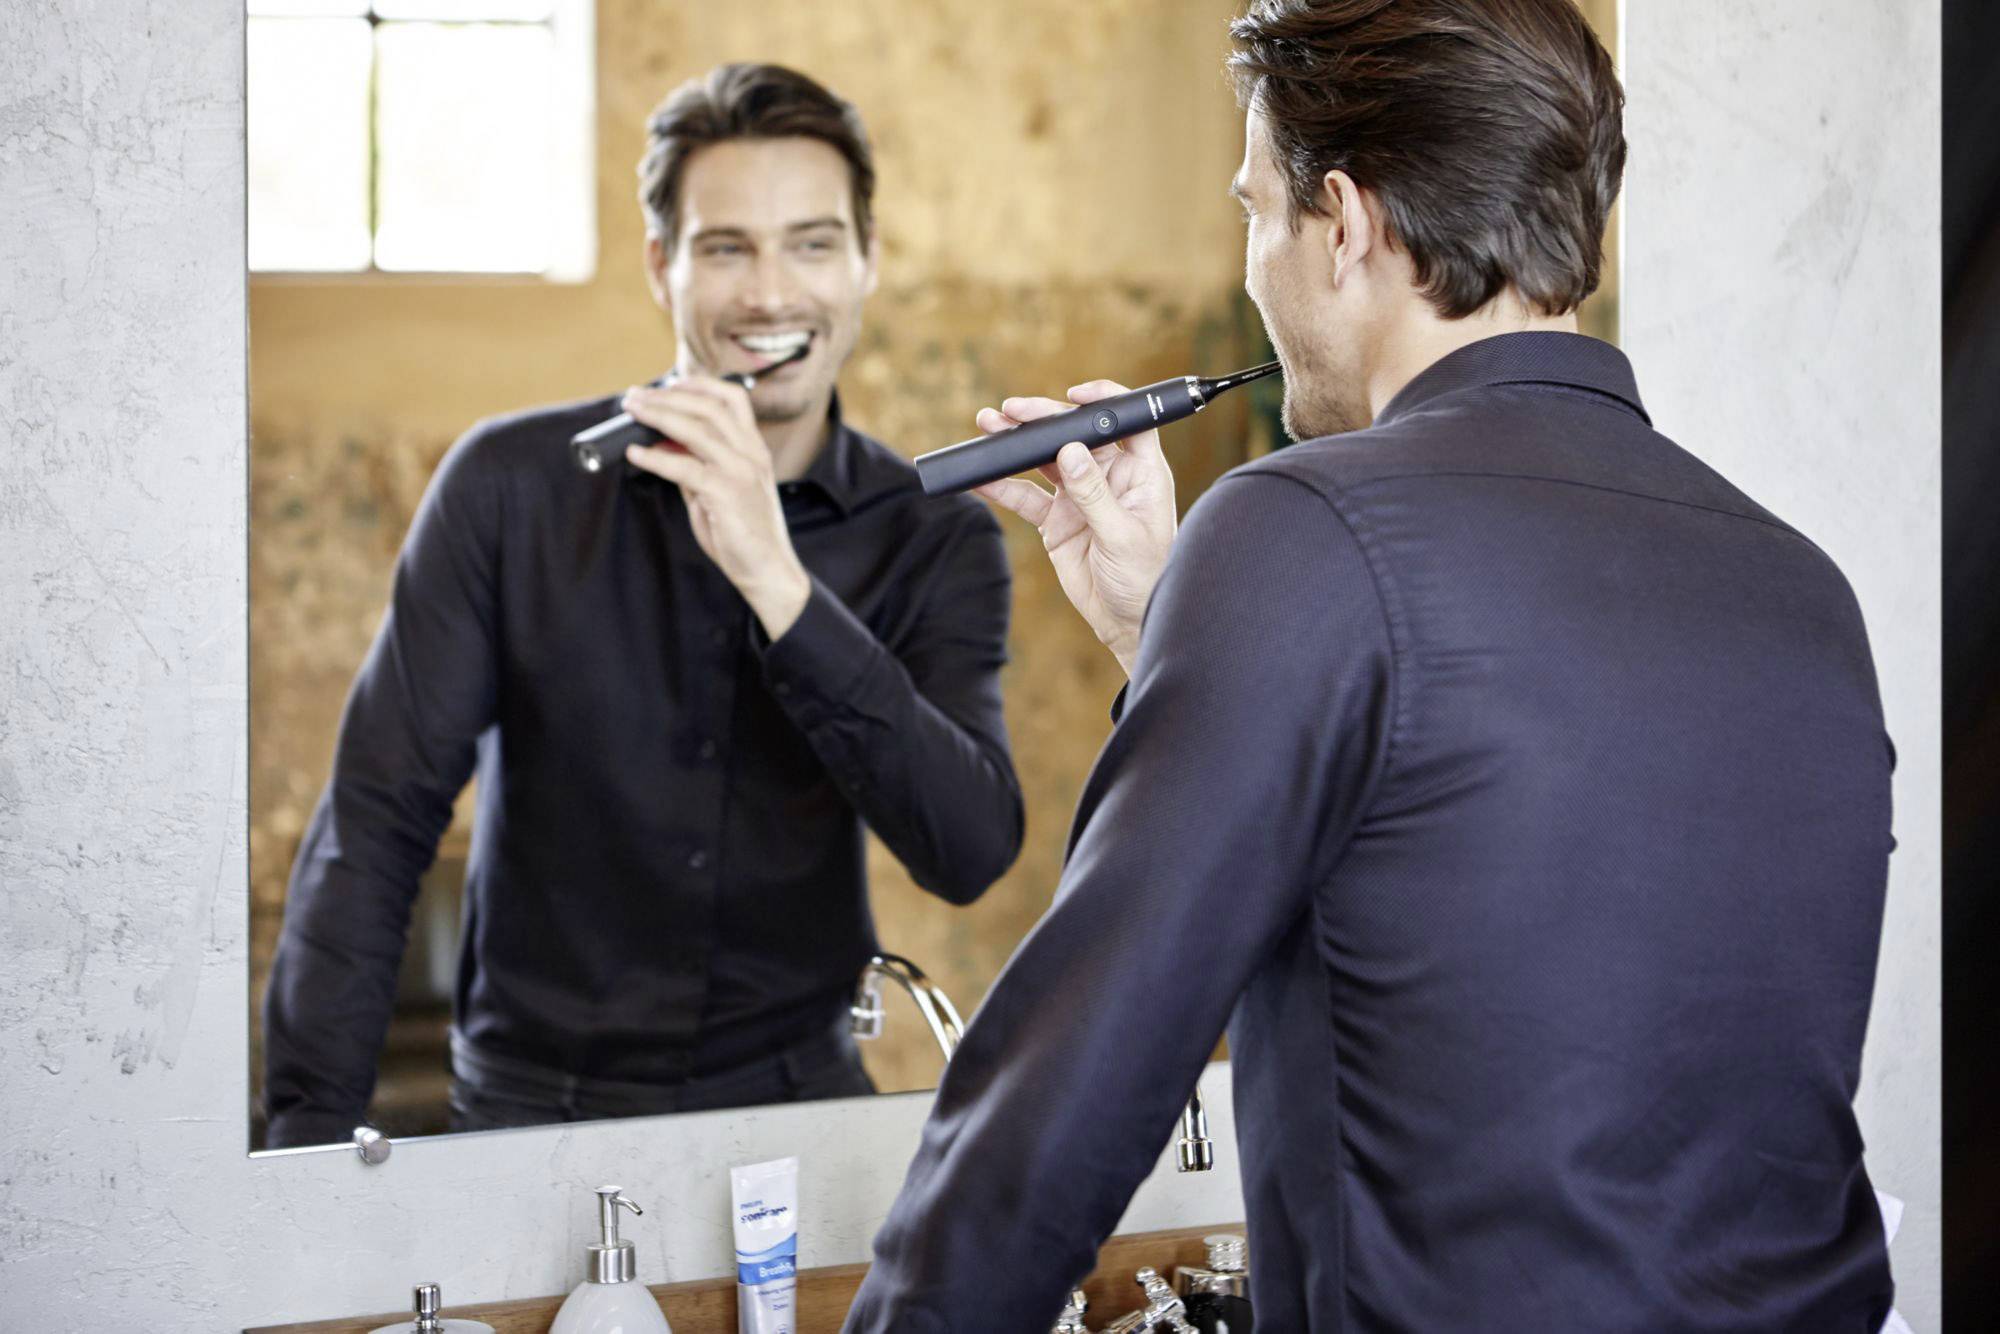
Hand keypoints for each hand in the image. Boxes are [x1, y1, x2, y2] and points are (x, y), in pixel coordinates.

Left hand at [621, 377, 811, 638]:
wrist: (767, 570)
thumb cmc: (743, 533)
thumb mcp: (718, 490)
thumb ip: (695, 465)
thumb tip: (661, 445)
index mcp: (754, 449)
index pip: (732, 399)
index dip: (698, 385)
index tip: (667, 384)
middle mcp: (751, 454)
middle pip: (708, 407)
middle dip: (667, 397)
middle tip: (635, 396)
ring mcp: (741, 472)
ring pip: (696, 429)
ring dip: (658, 415)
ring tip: (631, 411)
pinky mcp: (727, 493)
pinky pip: (684, 467)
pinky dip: (655, 458)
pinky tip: (635, 453)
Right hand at [972, 380, 1176, 676]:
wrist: (1126, 622)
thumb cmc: (1144, 579)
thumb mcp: (1122, 536)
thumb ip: (1094, 494)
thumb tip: (1070, 451)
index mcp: (1140, 473)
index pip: (1128, 421)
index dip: (1104, 401)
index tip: (1074, 394)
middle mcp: (1110, 477)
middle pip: (1075, 435)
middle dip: (1043, 420)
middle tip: (1011, 411)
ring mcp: (1080, 496)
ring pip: (1045, 460)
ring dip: (1017, 445)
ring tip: (989, 426)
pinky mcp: (1057, 519)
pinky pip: (1025, 496)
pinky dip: (1002, 485)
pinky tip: (980, 476)